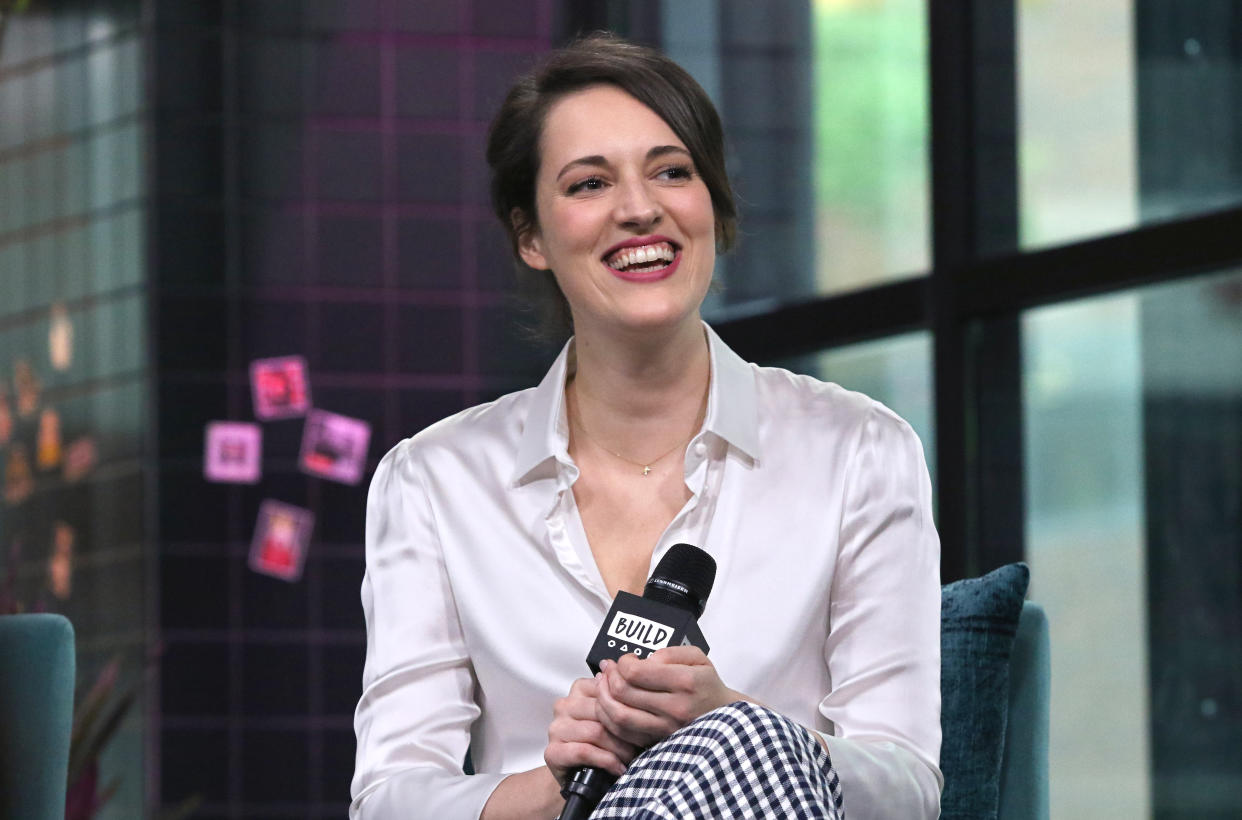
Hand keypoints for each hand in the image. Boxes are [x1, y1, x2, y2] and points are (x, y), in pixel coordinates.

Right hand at [545, 675, 640, 784]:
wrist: (581, 777)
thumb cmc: (602, 744)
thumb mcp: (614, 718)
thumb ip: (622, 700)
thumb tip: (641, 691)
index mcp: (580, 689)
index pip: (607, 690)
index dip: (629, 709)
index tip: (644, 723)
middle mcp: (564, 705)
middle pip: (602, 711)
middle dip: (626, 731)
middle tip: (642, 744)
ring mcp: (556, 728)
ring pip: (595, 731)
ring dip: (619, 749)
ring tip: (631, 758)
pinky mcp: (553, 752)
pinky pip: (584, 751)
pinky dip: (606, 761)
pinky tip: (617, 767)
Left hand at [595, 646, 741, 748]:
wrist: (722, 717)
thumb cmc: (706, 684)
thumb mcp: (697, 657)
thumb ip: (668, 653)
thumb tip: (643, 662)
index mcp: (685, 682)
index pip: (635, 672)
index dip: (622, 663)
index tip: (626, 660)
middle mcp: (675, 708)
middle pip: (622, 693)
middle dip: (608, 678)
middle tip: (609, 670)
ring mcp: (666, 729)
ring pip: (618, 717)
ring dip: (603, 699)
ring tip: (604, 686)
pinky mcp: (658, 742)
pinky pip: (623, 734)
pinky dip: (609, 719)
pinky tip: (609, 705)